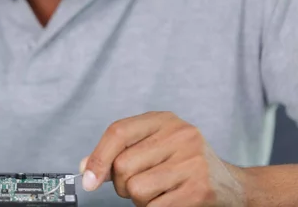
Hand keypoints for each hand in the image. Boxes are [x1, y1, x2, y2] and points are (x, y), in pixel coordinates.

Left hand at [79, 112, 245, 206]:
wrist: (233, 187)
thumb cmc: (185, 166)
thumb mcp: (155, 147)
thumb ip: (120, 152)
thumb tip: (87, 167)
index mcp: (164, 120)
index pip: (118, 132)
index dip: (98, 157)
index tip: (88, 179)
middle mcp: (180, 135)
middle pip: (123, 165)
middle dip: (122, 185)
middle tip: (139, 186)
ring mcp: (192, 161)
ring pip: (136, 189)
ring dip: (139, 200)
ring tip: (158, 192)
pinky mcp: (199, 189)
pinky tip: (170, 201)